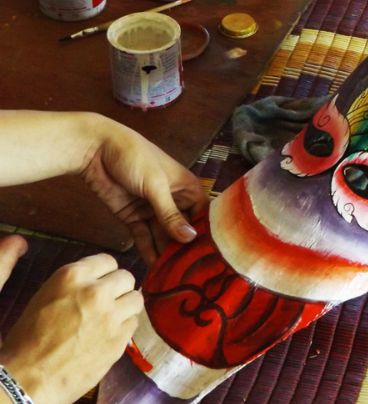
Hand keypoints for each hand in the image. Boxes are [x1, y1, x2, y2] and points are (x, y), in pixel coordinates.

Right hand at [0, 253, 142, 403]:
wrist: (28, 378)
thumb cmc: (29, 338)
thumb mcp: (45, 296)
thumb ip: (75, 283)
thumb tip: (97, 278)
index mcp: (72, 277)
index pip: (107, 260)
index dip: (105, 272)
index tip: (103, 280)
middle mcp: (96, 292)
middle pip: (126, 277)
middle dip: (119, 287)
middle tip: (109, 299)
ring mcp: (111, 316)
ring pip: (136, 299)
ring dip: (126, 305)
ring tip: (113, 315)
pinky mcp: (120, 339)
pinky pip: (134, 322)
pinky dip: (125, 326)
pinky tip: (110, 333)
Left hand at [79, 115, 206, 263]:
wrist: (95, 149)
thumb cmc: (134, 157)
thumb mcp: (155, 185)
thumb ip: (170, 214)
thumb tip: (190, 239)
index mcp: (187, 189)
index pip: (203, 217)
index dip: (206, 236)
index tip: (211, 260)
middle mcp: (174, 202)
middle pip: (183, 231)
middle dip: (186, 250)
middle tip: (192, 276)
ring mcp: (153, 211)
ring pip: (163, 238)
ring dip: (167, 255)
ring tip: (174, 278)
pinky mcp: (134, 218)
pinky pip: (144, 238)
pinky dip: (148, 252)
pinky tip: (155, 270)